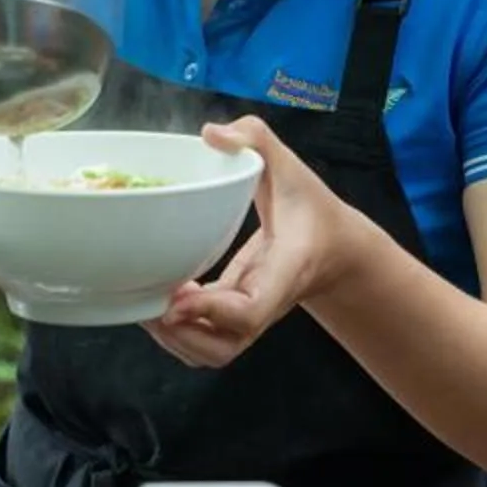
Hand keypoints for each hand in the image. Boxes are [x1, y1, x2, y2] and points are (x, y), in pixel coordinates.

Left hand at [141, 117, 370, 368]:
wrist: (335, 246)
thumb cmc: (310, 206)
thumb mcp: (289, 165)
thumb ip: (256, 139)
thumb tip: (212, 132)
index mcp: (284, 270)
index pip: (250, 311)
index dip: (209, 312)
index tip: (176, 297)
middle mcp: (266, 302)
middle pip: (222, 349)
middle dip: (180, 335)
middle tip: (151, 299)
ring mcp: (251, 316)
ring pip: (210, 354)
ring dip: (174, 338)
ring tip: (151, 300)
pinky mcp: (236, 318)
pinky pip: (204, 341)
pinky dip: (178, 330)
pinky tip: (164, 295)